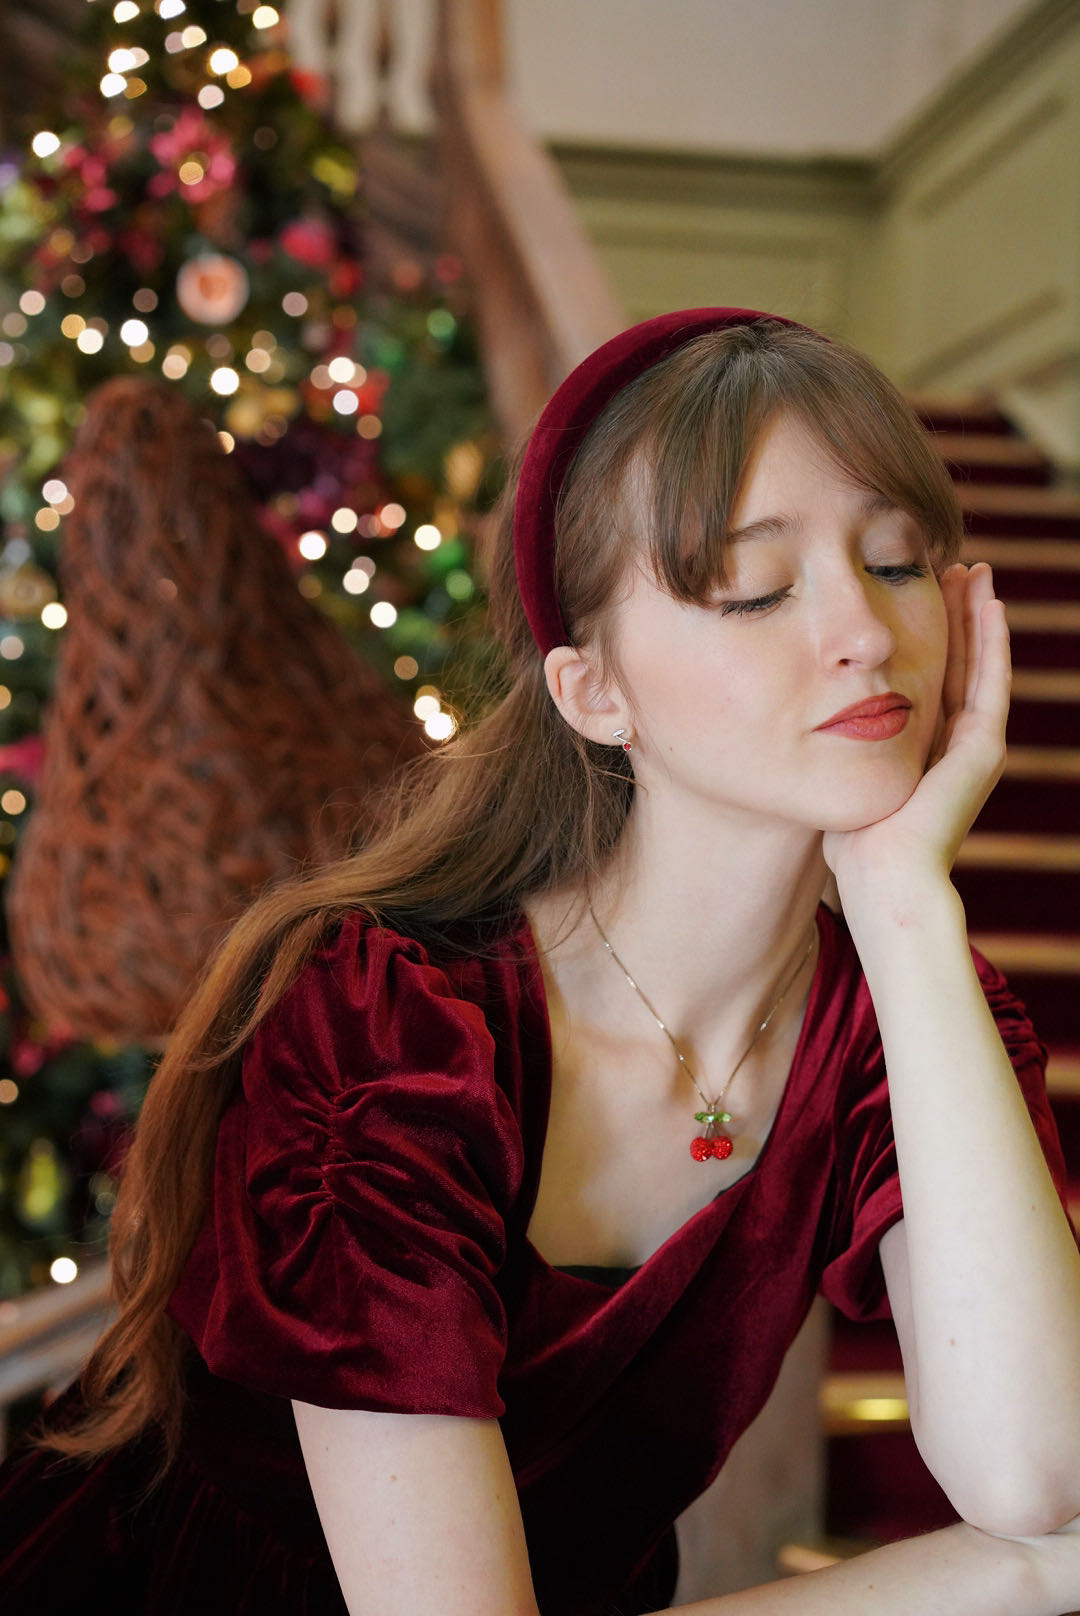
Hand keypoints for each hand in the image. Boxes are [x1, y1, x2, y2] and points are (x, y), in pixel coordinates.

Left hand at [823, 562, 1009, 903]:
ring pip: (979, 664)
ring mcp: (974, 747)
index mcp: (922, 749)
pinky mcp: (983, 750)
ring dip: (979, 616)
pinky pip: (991, 683)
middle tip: (955, 565)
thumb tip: (793, 717)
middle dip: (956, 614)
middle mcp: (952, 744)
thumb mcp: (840, 778)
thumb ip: (834, 746)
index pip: (929, 677)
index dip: (927, 634)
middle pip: (958, 662)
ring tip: (975, 571)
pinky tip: (989, 605)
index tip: (916, 589)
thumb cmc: (851, 844)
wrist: (882, 879)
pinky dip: (992, 643)